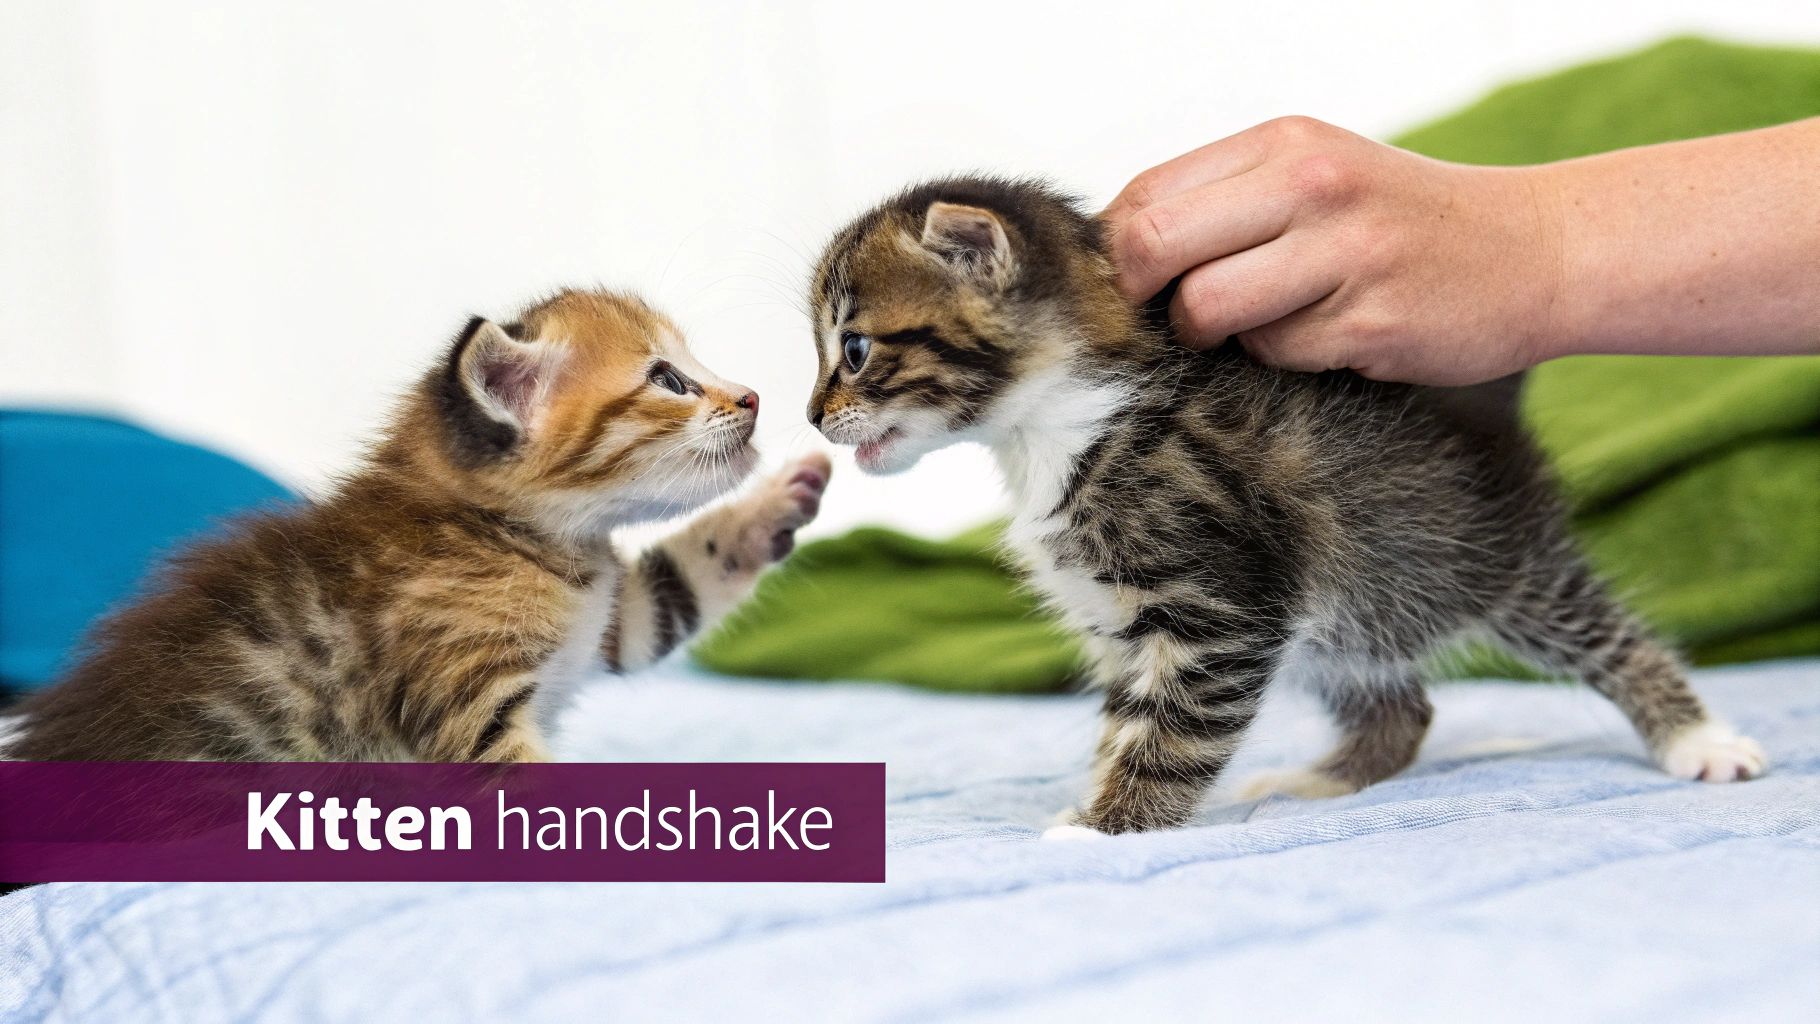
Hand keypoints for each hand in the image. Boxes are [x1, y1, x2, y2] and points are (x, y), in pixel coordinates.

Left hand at [1101, 117, 1565, 385]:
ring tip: (1264, 323)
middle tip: (1177, 318)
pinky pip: (1276, 354)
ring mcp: (1343, 251)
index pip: (1145, 195)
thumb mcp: (1317, 175)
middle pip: (1154, 246)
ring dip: (1215, 335)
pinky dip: (1284, 358)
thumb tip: (1120, 254)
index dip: (1122, 252)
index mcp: (1284, 142)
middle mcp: (1310, 183)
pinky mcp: (1371, 319)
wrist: (1537, 250)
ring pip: (1206, 308)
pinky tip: (1330, 335)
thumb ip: (1226, 200)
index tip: (1142, 283)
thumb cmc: (1402, 222)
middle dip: (1145, 297)